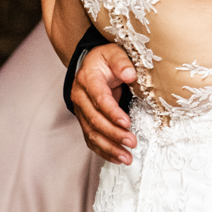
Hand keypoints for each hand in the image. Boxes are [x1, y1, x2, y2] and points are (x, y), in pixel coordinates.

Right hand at [71, 43, 136, 163]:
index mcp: (88, 79)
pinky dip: (103, 150)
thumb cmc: (105, 59)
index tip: (127, 123)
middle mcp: (80, 97)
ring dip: (109, 148)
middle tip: (131, 143)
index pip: (99, 99)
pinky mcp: (85, 120)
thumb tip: (130, 74)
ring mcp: (80, 111)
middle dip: (114, 134)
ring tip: (127, 157)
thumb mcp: (114, 53)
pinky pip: (91, 139)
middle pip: (95, 120)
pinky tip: (117, 158)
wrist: (91, 64)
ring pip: (92, 133)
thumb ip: (122, 62)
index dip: (112, 112)